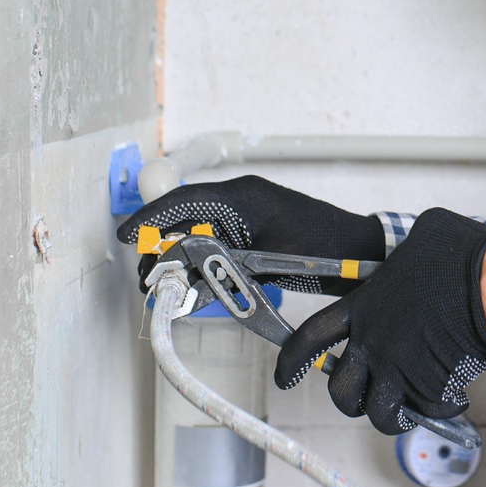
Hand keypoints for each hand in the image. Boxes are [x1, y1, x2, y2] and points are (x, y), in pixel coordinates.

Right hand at [117, 175, 384, 292]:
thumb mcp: (268, 256)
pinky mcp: (252, 240)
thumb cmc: (324, 248)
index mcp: (242, 196)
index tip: (127, 235)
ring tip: (162, 289)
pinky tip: (189, 290)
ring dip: (179, 263)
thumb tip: (187, 267)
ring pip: (198, 239)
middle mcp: (239, 203)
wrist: (358, 254)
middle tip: (146, 278)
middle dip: (161, 250)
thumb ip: (225, 260)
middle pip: (185, 222)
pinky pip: (215, 251)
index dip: (151, 218)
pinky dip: (200, 270)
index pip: (184, 201)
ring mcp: (246, 221)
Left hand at [275, 208, 485, 433]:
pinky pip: (425, 413)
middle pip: (340, 391)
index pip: (311, 338)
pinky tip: (453, 399)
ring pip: (378, 414)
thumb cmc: (462, 253)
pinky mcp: (429, 387)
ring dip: (392, 417)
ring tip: (411, 409)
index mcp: (364, 305)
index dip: (292, 361)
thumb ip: (404, 258)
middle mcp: (374, 341)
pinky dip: (438, 412)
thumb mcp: (423, 238)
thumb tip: (413, 257)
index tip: (284, 378)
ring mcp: (400, 367)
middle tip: (366, 398)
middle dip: (350, 401)